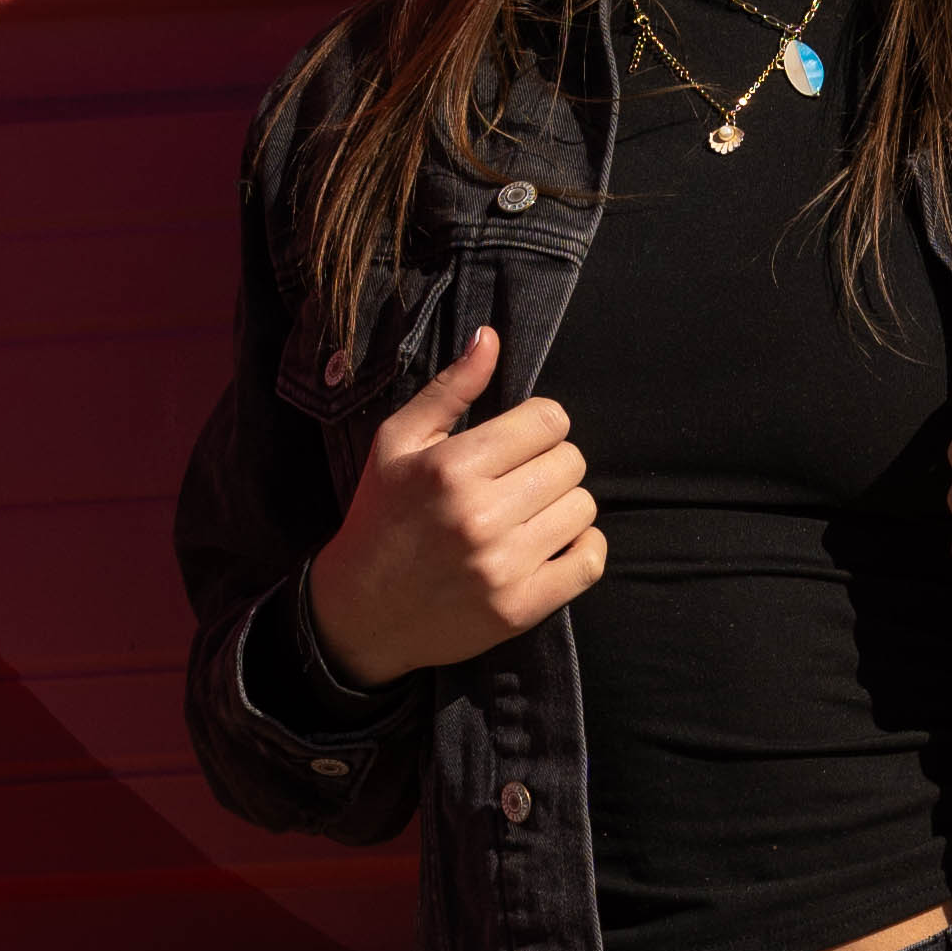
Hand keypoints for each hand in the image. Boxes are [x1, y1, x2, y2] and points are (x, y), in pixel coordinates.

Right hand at [304, 324, 604, 681]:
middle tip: (522, 480)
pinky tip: (553, 543)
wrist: (361, 612)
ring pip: (583, 507)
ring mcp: (503, 565)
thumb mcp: (396, 444)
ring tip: (530, 514)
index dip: (539, 425)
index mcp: (451, 467)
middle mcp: (480, 515)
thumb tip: (490, 338)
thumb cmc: (379, 517)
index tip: (521, 442)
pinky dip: (583, 548)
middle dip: (551, 463)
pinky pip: (590, 561)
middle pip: (571, 461)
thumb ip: (449, 389)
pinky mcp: (520, 607)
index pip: (548, 420)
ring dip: (564, 506)